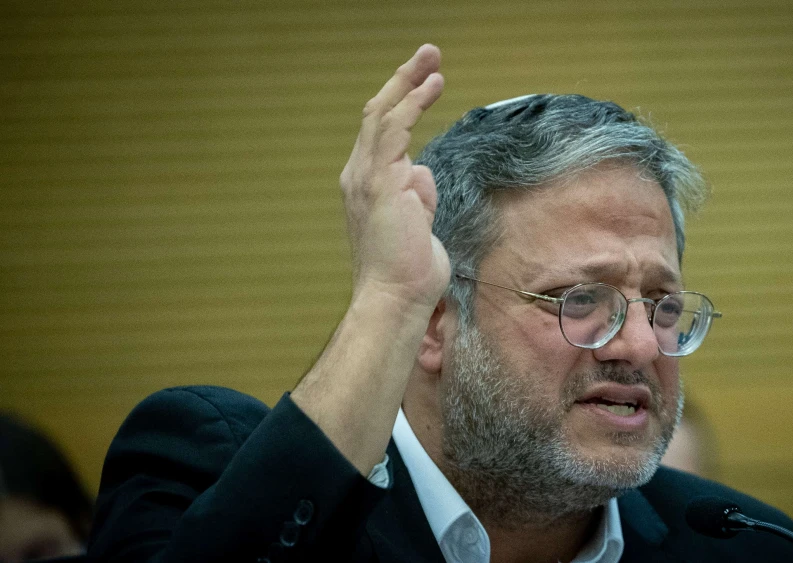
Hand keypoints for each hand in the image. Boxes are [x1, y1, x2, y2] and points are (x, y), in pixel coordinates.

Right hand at [340, 44, 449, 312]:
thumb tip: (421, 173)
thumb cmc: (408, 270)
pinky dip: (413, 103)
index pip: (379, 134)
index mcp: (365, 186)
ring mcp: (366, 177)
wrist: (396, 298)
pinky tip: (432, 86)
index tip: (424, 82)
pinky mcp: (380, 181)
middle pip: (376, 114)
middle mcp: (359, 176)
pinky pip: (394, 130)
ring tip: (433, 61)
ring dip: (409, 83)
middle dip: (402, 81)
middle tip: (428, 55)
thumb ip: (417, 196)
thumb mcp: (417, 223)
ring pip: (383, 115)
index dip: (400, 103)